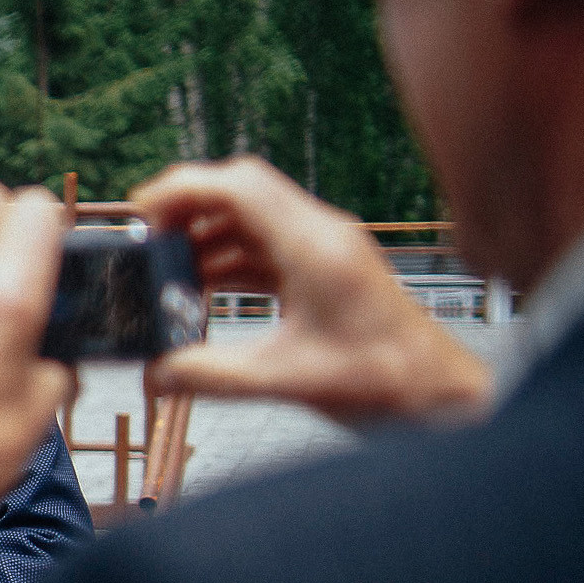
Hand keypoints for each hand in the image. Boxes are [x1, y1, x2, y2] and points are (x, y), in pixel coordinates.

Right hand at [134, 157, 492, 423]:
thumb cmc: (387, 385)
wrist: (441, 397)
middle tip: (148, 244)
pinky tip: (203, 293)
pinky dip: (228, 262)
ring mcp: (326, 250)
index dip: (182, 190)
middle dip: (187, 210)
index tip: (142, 213)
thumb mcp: (286, 382)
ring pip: (251, 220)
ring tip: (167, 276)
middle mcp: (322, 235)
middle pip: (241, 192)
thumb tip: (153, 375)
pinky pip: (265, 248)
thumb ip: (212, 376)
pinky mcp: (326, 271)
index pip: (240, 186)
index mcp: (316, 248)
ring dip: (205, 238)